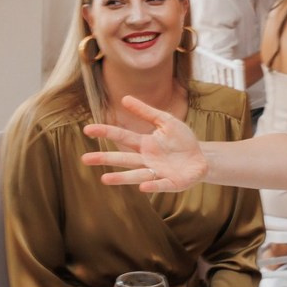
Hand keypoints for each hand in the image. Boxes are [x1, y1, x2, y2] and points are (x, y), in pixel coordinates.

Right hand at [81, 95, 210, 191]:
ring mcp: (158, 173)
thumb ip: (146, 112)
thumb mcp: (166, 121)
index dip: (105, 132)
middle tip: (85, 159)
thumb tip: (124, 98)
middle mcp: (146, 160)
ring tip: (104, 179)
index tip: (87, 129)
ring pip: (137, 175)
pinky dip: (152, 186)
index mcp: (144, 144)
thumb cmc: (182, 140)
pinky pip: (160, 185)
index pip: (121, 137)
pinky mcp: (171, 183)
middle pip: (123, 159)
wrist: (201, 158)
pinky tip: (142, 188)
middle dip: (105, 159)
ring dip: (121, 178)